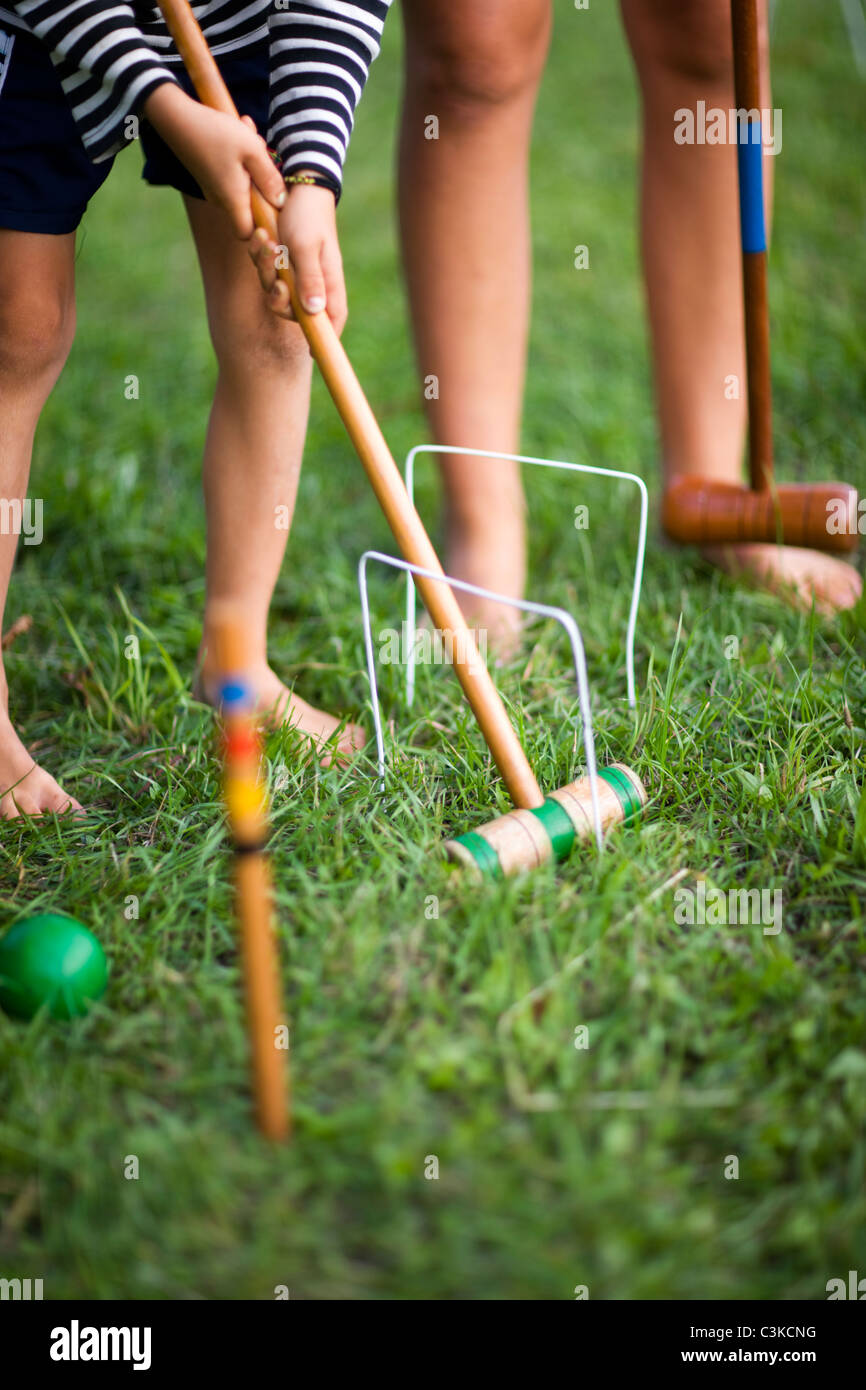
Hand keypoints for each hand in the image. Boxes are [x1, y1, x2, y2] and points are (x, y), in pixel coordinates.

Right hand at [143, 83, 284, 237]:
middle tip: (264, 154)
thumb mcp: (252, 150)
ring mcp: (212, 188)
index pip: (247, 234)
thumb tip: (281, 203)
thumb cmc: (215, 132)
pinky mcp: (208, 176)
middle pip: (249, 207)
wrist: (175, 116)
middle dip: (262, 183)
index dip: (261, 228)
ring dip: (252, 163)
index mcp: (232, 200)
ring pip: (242, 185)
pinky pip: (232, 173)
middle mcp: (220, 200)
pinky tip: (241, 132)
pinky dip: (240, 158)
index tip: (272, 206)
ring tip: (250, 133)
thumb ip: (270, 178)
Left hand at [247, 179, 346, 334]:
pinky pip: (267, 270)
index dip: (324, 338)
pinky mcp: (283, 259)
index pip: (333, 320)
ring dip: (265, 271)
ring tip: (265, 242)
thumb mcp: (306, 247)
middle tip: (275, 282)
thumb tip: (315, 312)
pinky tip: (260, 236)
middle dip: (279, 300)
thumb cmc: (306, 215)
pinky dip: (260, 257)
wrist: (297, 182)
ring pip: (277, 290)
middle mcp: (315, 281)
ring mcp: (298, 271)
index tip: (312, 353)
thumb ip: (309, 279)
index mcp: (329, 281)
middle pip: (297, 312)